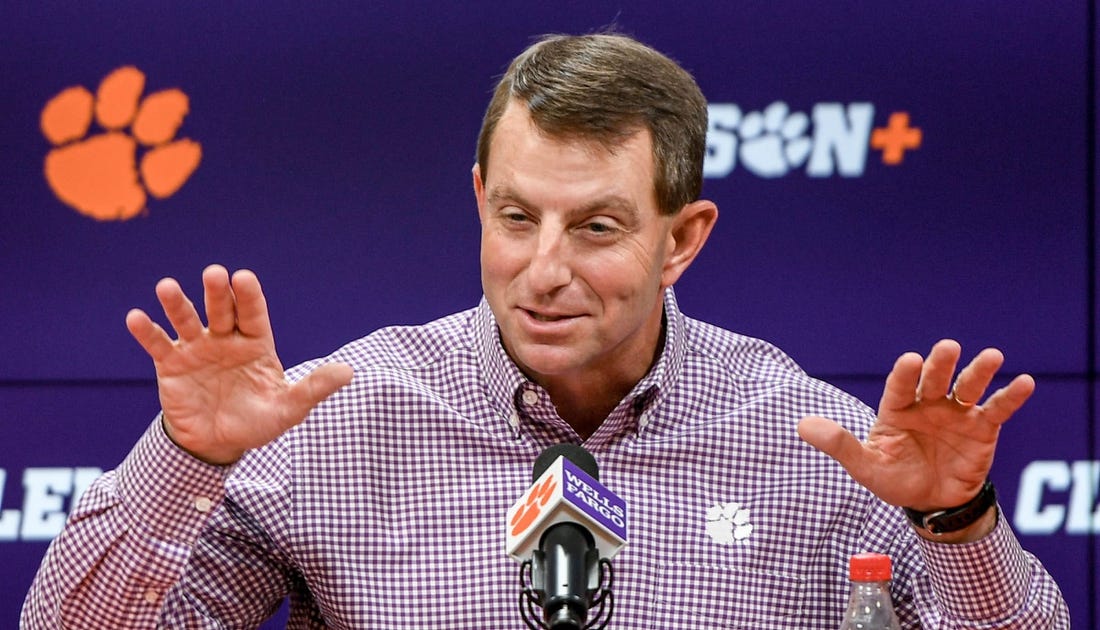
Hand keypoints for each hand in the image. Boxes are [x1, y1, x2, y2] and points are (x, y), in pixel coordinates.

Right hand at [125, 264, 353, 464]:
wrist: (218, 444)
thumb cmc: (257, 422)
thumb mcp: (288, 409)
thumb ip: (314, 388)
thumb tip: (350, 372)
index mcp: (256, 343)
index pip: (254, 315)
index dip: (249, 297)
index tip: (244, 277)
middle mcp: (226, 339)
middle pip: (221, 311)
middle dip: (217, 293)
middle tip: (215, 273)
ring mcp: (197, 348)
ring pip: (186, 320)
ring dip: (177, 304)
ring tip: (167, 287)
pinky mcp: (171, 364)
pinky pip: (158, 344)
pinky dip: (146, 332)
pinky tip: (135, 317)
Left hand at [797, 339, 1033, 517]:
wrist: (931, 503)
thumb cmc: (894, 479)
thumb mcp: (865, 466)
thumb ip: (839, 444)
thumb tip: (802, 425)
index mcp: (896, 408)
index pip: (900, 386)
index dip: (905, 374)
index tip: (910, 361)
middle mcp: (927, 403)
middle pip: (935, 378)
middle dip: (941, 364)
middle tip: (948, 348)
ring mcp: (956, 413)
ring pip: (968, 387)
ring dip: (979, 372)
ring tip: (992, 356)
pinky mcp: (982, 428)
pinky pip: (997, 408)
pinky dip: (1011, 396)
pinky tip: (1024, 382)